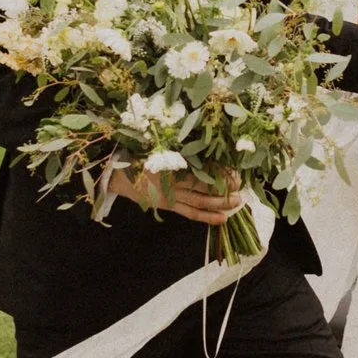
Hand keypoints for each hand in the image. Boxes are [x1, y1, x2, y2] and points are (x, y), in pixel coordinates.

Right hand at [105, 160, 245, 227]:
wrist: (118, 175)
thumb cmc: (140, 155)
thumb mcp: (157, 146)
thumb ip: (178, 147)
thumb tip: (204, 138)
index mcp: (171, 162)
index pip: (200, 168)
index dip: (219, 170)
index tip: (234, 169)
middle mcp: (172, 180)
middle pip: (203, 185)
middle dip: (223, 186)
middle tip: (239, 185)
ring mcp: (171, 195)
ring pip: (200, 201)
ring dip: (219, 202)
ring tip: (237, 201)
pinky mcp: (169, 206)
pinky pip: (190, 213)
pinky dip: (206, 217)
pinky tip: (222, 219)